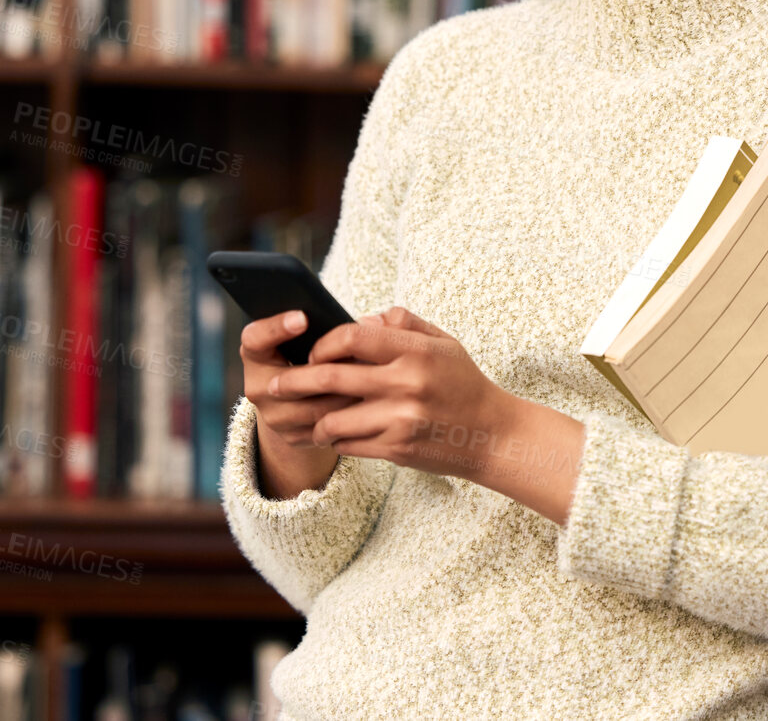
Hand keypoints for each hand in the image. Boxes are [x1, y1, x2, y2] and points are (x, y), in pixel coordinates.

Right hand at [240, 309, 364, 498]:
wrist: (300, 399)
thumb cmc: (307, 354)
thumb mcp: (305, 336)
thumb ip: (323, 324)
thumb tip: (366, 323)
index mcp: (255, 354)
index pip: (255, 339)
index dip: (276, 328)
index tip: (302, 318)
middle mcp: (257, 386)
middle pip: (289, 380)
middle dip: (326, 368)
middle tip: (357, 353)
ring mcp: (273, 416)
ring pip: (312, 408)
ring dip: (343, 394)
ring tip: (370, 378)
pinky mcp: (292, 436)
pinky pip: (324, 428)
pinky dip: (347, 416)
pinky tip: (367, 403)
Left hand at [268, 307, 585, 526]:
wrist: (493, 435)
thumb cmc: (463, 383)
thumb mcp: (442, 342)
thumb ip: (401, 324)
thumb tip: (360, 319)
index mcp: (415, 351)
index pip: (353, 336)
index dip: (324, 343)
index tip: (312, 352)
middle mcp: (406, 383)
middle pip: (333, 376)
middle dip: (296, 382)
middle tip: (275, 387)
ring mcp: (401, 418)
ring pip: (334, 418)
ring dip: (315, 419)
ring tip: (307, 417)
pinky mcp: (398, 448)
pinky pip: (350, 444)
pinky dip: (336, 440)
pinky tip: (334, 436)